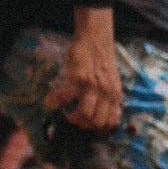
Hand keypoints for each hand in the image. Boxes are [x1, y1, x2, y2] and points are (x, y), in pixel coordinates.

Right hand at [49, 16, 121, 130]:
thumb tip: (101, 111)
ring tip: (66, 112)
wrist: (96, 39)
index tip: (87, 124)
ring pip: (83, 115)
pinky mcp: (78, 78)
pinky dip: (55, 101)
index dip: (98, 129)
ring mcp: (92, 87)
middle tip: (74, 118)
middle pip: (96, 123)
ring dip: (72, 117)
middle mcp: (106, 93)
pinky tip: (52, 99)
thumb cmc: (100, 61)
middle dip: (83, 124)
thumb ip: (108, 96)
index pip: (110, 123)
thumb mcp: (111, 81)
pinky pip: (64, 98)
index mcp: (115, 96)